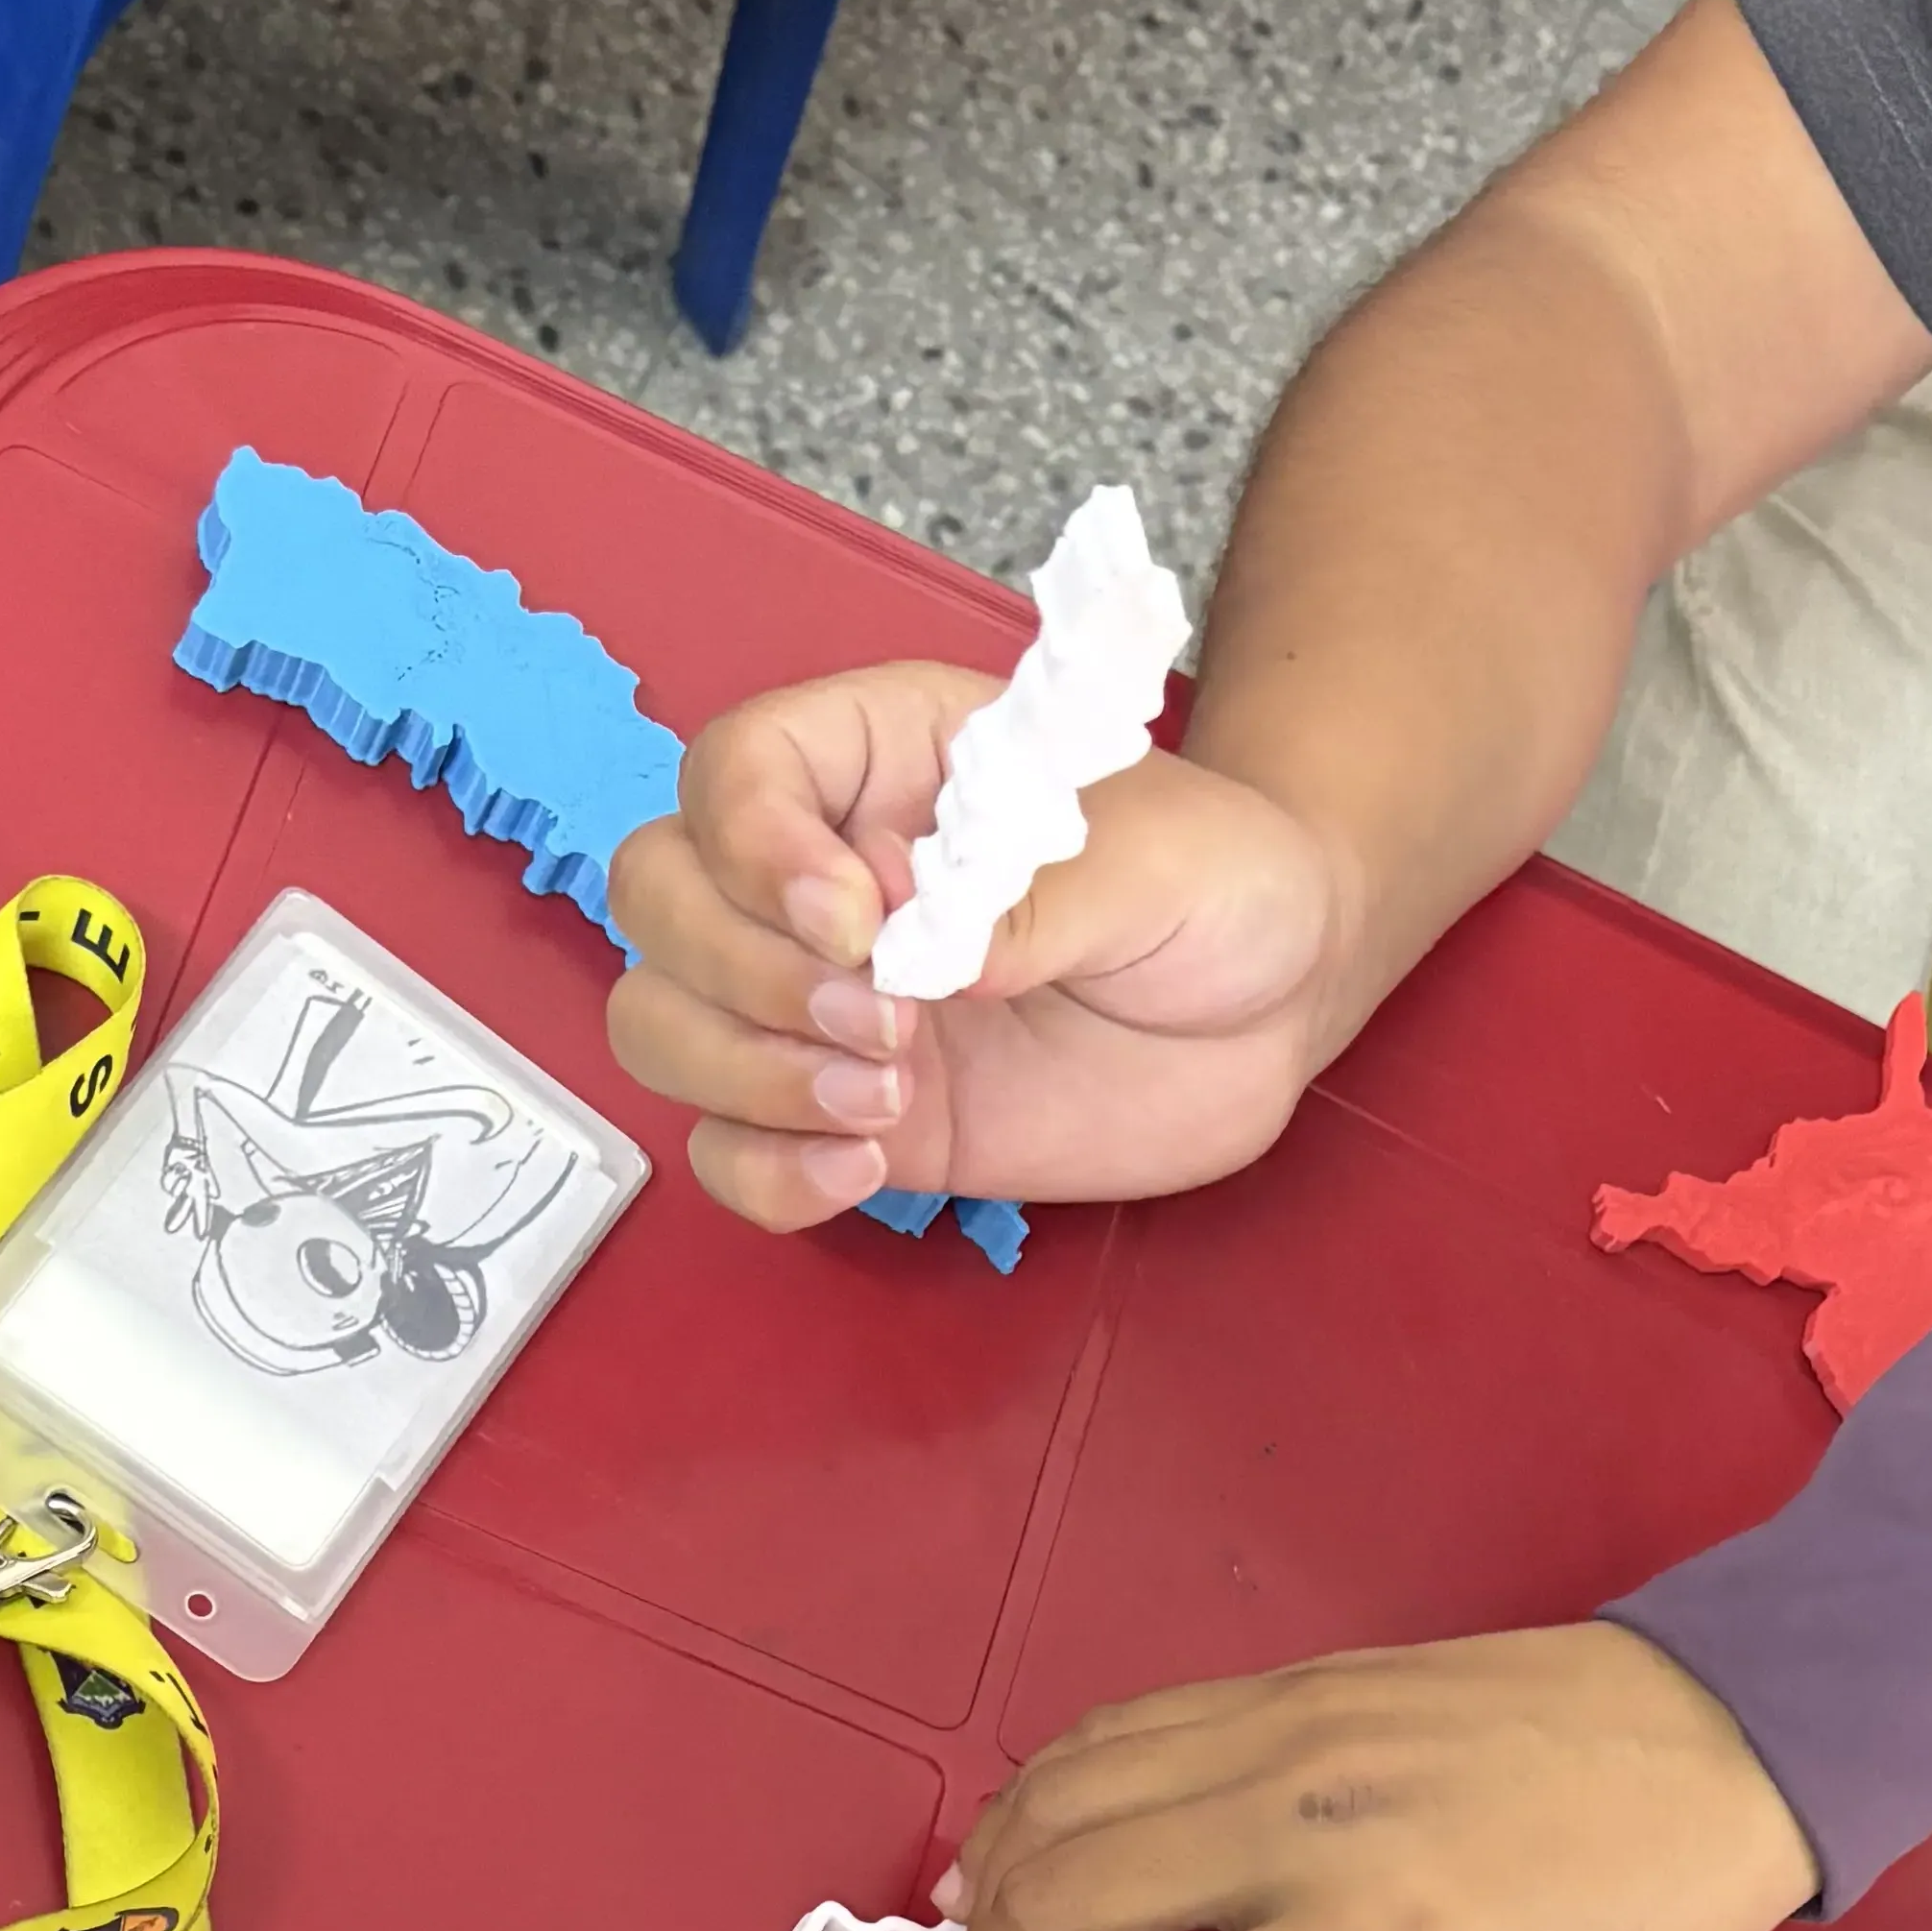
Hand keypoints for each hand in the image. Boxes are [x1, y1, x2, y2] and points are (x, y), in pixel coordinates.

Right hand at [605, 663, 1356, 1216]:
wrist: (1273, 1003)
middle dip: (740, 974)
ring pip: (664, 1020)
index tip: (860, 924)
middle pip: (658, 893)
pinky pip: (730, 1148)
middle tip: (885, 1024)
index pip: (739, 768)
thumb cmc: (1223, 884)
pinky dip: (765, 1171)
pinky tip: (860, 1168)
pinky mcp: (854, 1108)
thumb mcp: (1166, 860)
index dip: (760, 849)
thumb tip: (922, 953)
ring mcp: (826, 1000)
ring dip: (741, 1075)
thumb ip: (1041, 898)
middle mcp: (824, 874)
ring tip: (882, 1100)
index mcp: (885, 759)